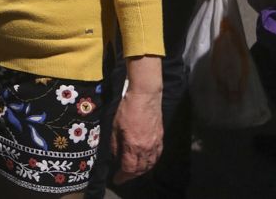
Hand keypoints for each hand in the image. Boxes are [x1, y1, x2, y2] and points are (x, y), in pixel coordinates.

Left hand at [111, 56, 162, 183]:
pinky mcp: (161, 138)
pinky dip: (151, 162)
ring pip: (150, 164)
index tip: (116, 179)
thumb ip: (115, 144)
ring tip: (134, 171)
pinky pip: (157, 156)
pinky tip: (146, 162)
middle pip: (141, 169)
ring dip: (142, 170)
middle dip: (131, 175)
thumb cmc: (127, 108)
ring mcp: (156, 143)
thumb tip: (115, 156)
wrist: (145, 95)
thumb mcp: (115, 126)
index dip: (122, 176)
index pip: (129, 168)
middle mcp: (147, 148)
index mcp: (134, 145)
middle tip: (123, 176)